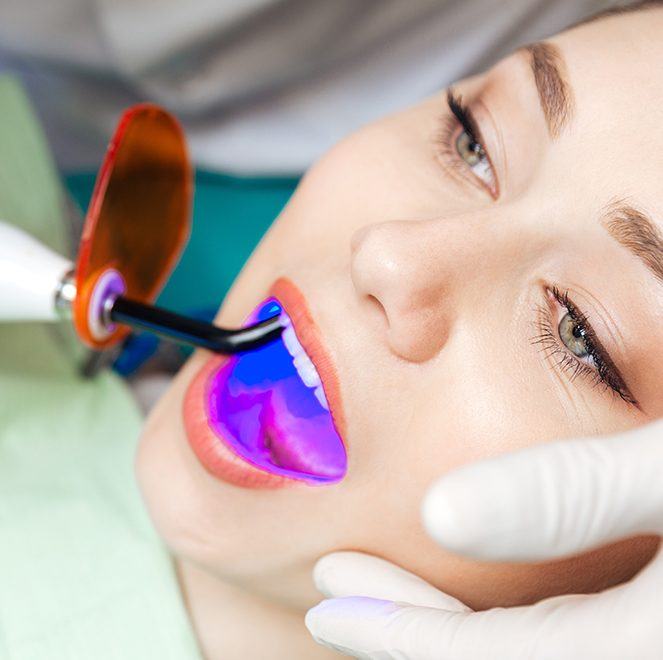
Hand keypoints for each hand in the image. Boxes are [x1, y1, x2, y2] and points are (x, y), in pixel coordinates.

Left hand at [305, 419, 662, 658]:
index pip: (482, 658)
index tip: (325, 605)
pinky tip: (471, 568)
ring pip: (519, 643)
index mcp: (634, 644)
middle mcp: (630, 651)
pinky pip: (556, 626)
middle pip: (492, 657)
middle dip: (407, 627)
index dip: (396, 636)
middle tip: (336, 583)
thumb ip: (570, 491)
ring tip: (380, 582)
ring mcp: (631, 635)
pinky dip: (498, 609)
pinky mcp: (637, 615)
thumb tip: (437, 514)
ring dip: (446, 619)